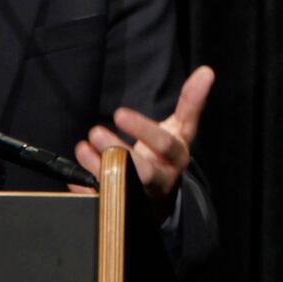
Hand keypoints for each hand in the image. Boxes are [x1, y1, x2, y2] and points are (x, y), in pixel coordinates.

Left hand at [72, 65, 214, 218]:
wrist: (162, 195)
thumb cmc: (167, 155)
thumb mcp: (181, 129)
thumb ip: (191, 102)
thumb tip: (206, 72)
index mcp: (176, 158)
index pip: (164, 144)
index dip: (143, 130)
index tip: (119, 113)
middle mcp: (161, 180)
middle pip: (144, 172)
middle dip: (120, 153)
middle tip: (96, 132)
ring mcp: (142, 198)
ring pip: (123, 189)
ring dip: (98, 169)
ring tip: (82, 149)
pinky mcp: (122, 209)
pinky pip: (104, 205)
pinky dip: (88, 192)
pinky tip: (76, 178)